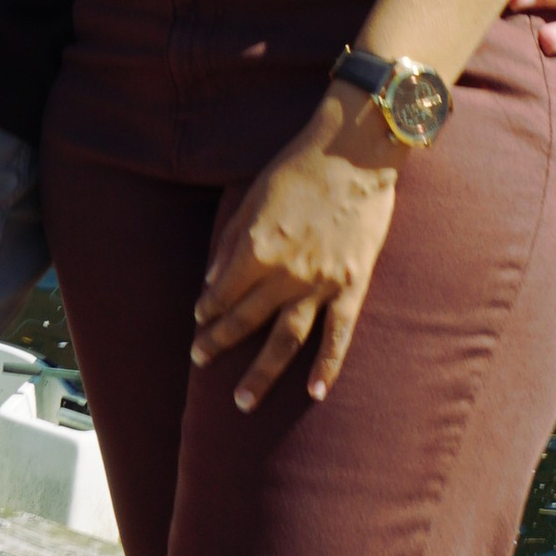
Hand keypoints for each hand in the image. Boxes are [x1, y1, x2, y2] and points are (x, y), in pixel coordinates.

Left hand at [190, 89, 401, 409]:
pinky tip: (315, 392)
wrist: (356, 152)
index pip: (223, 293)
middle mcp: (285, 273)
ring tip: (242, 402)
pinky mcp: (352, 285)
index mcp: (257, 249)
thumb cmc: (299, 167)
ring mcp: (321, 283)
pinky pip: (339, 334)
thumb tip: (210, 282)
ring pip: (286, 340)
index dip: (208, 311)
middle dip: (219, 344)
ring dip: (262, 373)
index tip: (199, 322)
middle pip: (246, 321)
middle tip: (200, 363)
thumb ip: (230, 242)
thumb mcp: (251, 196)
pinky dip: (328, 365)